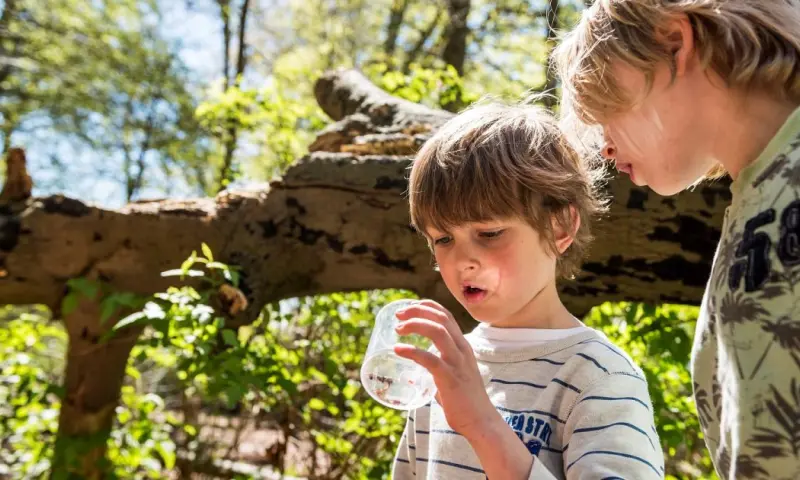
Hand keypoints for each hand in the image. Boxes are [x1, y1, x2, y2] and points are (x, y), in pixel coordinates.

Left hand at [394, 300, 495, 437]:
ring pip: (437, 331)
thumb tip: (411, 377)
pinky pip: (429, 359)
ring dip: (415, 324)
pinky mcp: (450, 378)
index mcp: (462, 346)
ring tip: (398, 329)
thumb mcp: (451, 378)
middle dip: (417, 310)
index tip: (409, 307)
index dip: (427, 306)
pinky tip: (398, 350)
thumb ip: (434, 373)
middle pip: (440, 318)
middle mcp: (462, 349)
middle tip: (398, 315)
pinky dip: (412, 351)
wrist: (480, 421)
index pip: (446, 315)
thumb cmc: (464, 402)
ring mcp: (457, 362)